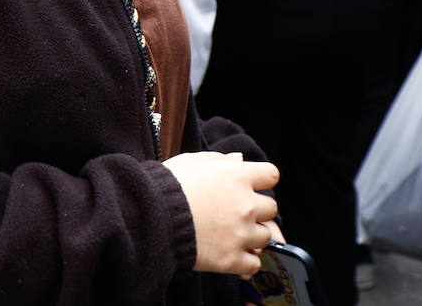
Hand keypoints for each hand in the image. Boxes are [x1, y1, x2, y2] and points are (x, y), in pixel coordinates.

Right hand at [164, 151, 279, 275]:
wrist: (150, 217)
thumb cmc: (167, 186)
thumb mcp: (191, 162)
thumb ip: (220, 160)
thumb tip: (238, 159)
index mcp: (238, 176)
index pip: (271, 175)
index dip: (262, 180)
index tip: (252, 185)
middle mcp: (245, 204)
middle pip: (271, 208)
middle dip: (257, 209)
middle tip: (236, 212)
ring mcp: (241, 233)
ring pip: (265, 236)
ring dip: (252, 235)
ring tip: (231, 233)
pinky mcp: (232, 258)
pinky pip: (255, 262)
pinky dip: (246, 259)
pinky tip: (231, 252)